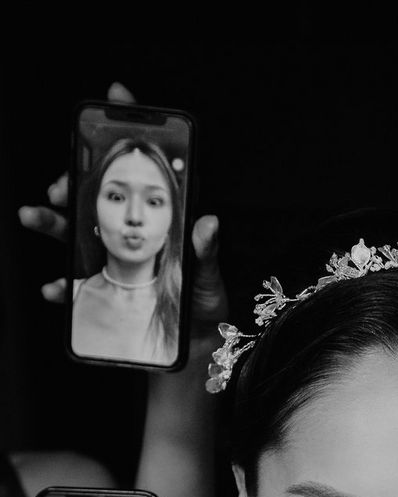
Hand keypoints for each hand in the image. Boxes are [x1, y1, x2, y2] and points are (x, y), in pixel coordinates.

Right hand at [18, 81, 227, 336]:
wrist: (193, 349)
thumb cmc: (204, 309)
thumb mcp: (210, 278)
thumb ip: (206, 252)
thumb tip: (207, 223)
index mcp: (161, 219)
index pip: (146, 168)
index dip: (131, 130)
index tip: (117, 96)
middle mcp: (132, 231)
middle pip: (97, 194)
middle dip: (73, 181)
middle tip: (62, 186)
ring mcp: (115, 257)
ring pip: (76, 231)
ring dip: (52, 223)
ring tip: (37, 215)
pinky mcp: (105, 288)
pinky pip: (76, 283)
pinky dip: (62, 286)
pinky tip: (56, 288)